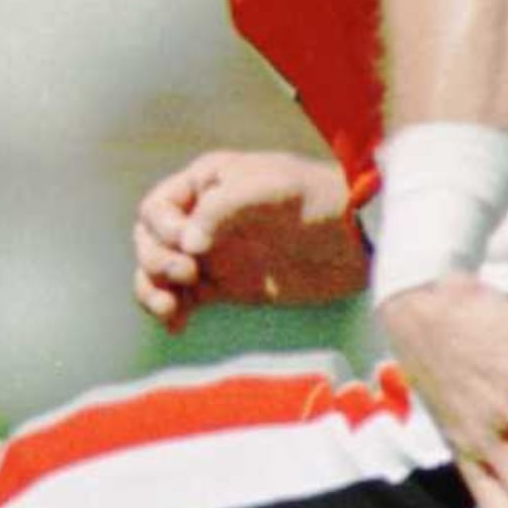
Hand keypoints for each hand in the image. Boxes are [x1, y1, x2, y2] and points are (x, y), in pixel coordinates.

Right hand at [132, 150, 365, 328]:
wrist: (358, 242)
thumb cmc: (319, 199)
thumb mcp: (272, 187)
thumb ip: (222, 208)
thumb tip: (186, 244)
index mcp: (207, 182)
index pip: (157, 207)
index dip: (162, 229)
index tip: (189, 246)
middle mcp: (201, 217)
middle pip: (149, 241)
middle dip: (156, 260)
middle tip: (188, 274)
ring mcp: (211, 253)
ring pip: (158, 272)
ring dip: (152, 289)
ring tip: (169, 309)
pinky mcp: (224, 286)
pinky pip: (181, 299)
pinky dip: (171, 312)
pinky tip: (177, 325)